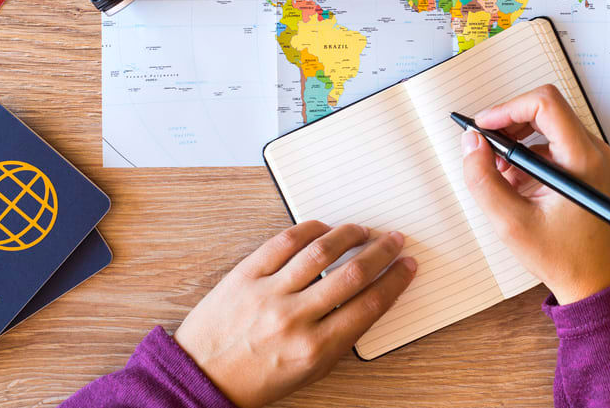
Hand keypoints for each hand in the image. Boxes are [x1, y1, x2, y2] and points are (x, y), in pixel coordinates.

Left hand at [174, 222, 416, 407]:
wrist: (202, 377)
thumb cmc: (256, 379)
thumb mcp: (309, 370)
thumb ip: (339, 338)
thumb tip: (369, 299)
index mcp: (315, 349)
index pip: (370, 305)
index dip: (395, 281)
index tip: (406, 266)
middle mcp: (294, 319)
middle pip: (352, 274)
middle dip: (381, 253)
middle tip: (393, 240)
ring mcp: (268, 293)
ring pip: (320, 252)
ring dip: (350, 235)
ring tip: (362, 230)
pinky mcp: (245, 275)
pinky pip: (283, 242)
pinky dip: (309, 230)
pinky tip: (324, 229)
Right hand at [461, 84, 609, 304]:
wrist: (598, 284)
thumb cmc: (563, 258)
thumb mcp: (512, 224)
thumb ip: (484, 180)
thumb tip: (471, 143)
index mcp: (582, 159)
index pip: (544, 103)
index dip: (507, 108)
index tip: (482, 126)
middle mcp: (593, 151)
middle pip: (546, 111)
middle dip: (508, 124)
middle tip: (483, 148)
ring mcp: (593, 159)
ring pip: (549, 127)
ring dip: (517, 142)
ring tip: (497, 172)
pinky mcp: (588, 169)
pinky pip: (555, 145)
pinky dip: (529, 156)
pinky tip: (514, 183)